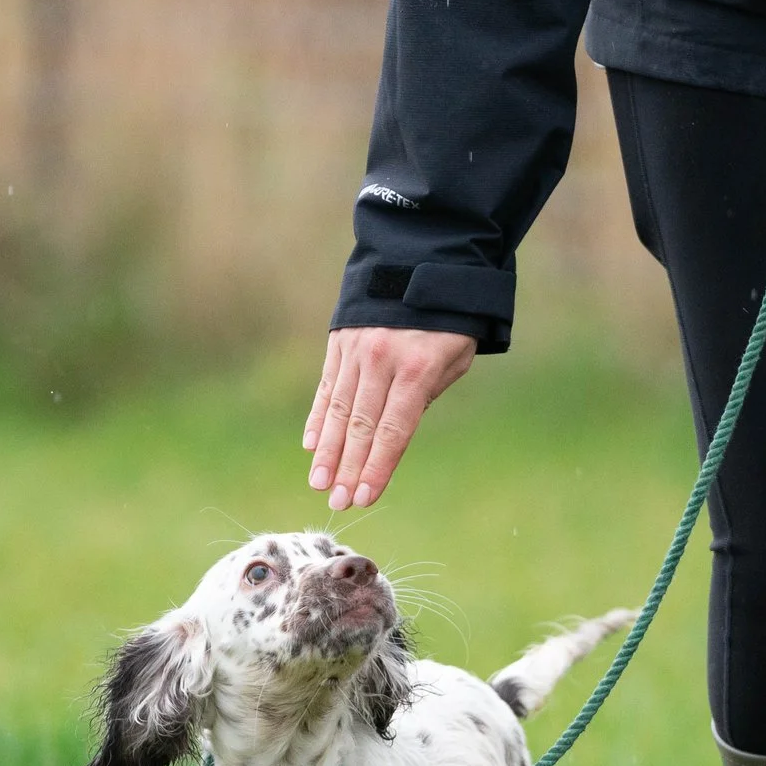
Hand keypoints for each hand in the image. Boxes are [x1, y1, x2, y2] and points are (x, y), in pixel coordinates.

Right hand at [303, 327, 476, 509]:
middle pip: (360, 425)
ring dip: (326, 451)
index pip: (395, 430)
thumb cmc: (448, 320)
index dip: (379, 466)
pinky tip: (311, 446)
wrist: (420, 262)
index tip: (365, 496)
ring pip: (337, 409)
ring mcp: (356, 350)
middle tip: (338, 503)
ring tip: (319, 483)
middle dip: (348, 468)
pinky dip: (318, 418)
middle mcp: (381, 361)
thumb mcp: (454, 357)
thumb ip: (426, 394)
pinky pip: (327, 387)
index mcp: (416, 369)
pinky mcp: (339, 343)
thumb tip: (394, 431)